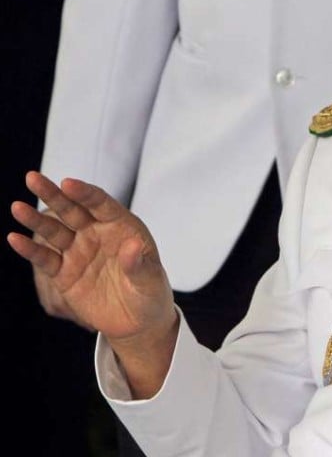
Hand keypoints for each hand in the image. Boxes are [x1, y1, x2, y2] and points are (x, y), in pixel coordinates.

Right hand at [8, 172, 177, 396]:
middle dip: (53, 194)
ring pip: (54, 231)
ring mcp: (79, 251)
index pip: (102, 204)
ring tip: (18, 207)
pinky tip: (14, 239)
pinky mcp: (64, 273)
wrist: (137, 321)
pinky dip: (30, 250)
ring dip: (36, 219)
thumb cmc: (150, 294)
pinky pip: (45, 259)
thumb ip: (140, 264)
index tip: (68, 183)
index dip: (85, 193)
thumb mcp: (150, 281)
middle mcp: (97, 234)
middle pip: (72, 210)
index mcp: (122, 227)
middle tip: (33, 177)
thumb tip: (132, 247)